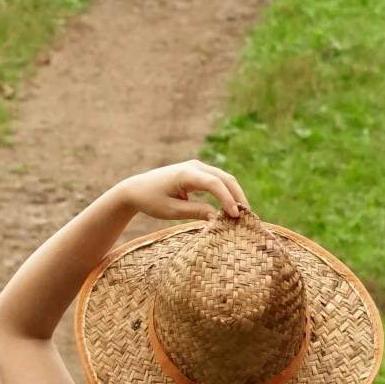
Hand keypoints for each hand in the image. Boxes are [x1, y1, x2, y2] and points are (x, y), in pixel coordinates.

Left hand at [120, 160, 249, 221]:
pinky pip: (218, 180)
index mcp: (185, 174)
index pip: (214, 184)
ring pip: (224, 178)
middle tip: (248, 216)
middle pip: (224, 178)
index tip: (235, 215)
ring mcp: (197, 167)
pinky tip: (232, 207)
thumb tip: (217, 217)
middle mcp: (194, 166)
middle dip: (238, 196)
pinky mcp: (198, 172)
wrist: (136, 189)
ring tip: (243, 213)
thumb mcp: (171, 210)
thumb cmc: (151, 200)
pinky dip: (227, 192)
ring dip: (235, 194)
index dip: (227, 199)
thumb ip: (195, 212)